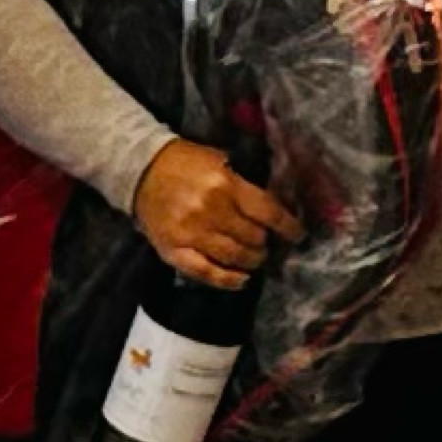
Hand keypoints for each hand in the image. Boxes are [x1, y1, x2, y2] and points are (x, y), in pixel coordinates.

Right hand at [132, 139, 304, 290]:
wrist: (143, 170)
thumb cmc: (188, 162)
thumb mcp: (221, 161)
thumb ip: (244, 185)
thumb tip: (273, 205)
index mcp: (226, 185)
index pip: (267, 211)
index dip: (287, 226)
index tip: (299, 235)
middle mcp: (210, 211)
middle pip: (252, 237)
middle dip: (266, 243)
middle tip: (270, 243)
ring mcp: (190, 234)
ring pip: (233, 257)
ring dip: (252, 261)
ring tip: (258, 258)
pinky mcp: (173, 251)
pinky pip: (205, 273)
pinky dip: (227, 280)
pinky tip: (242, 280)